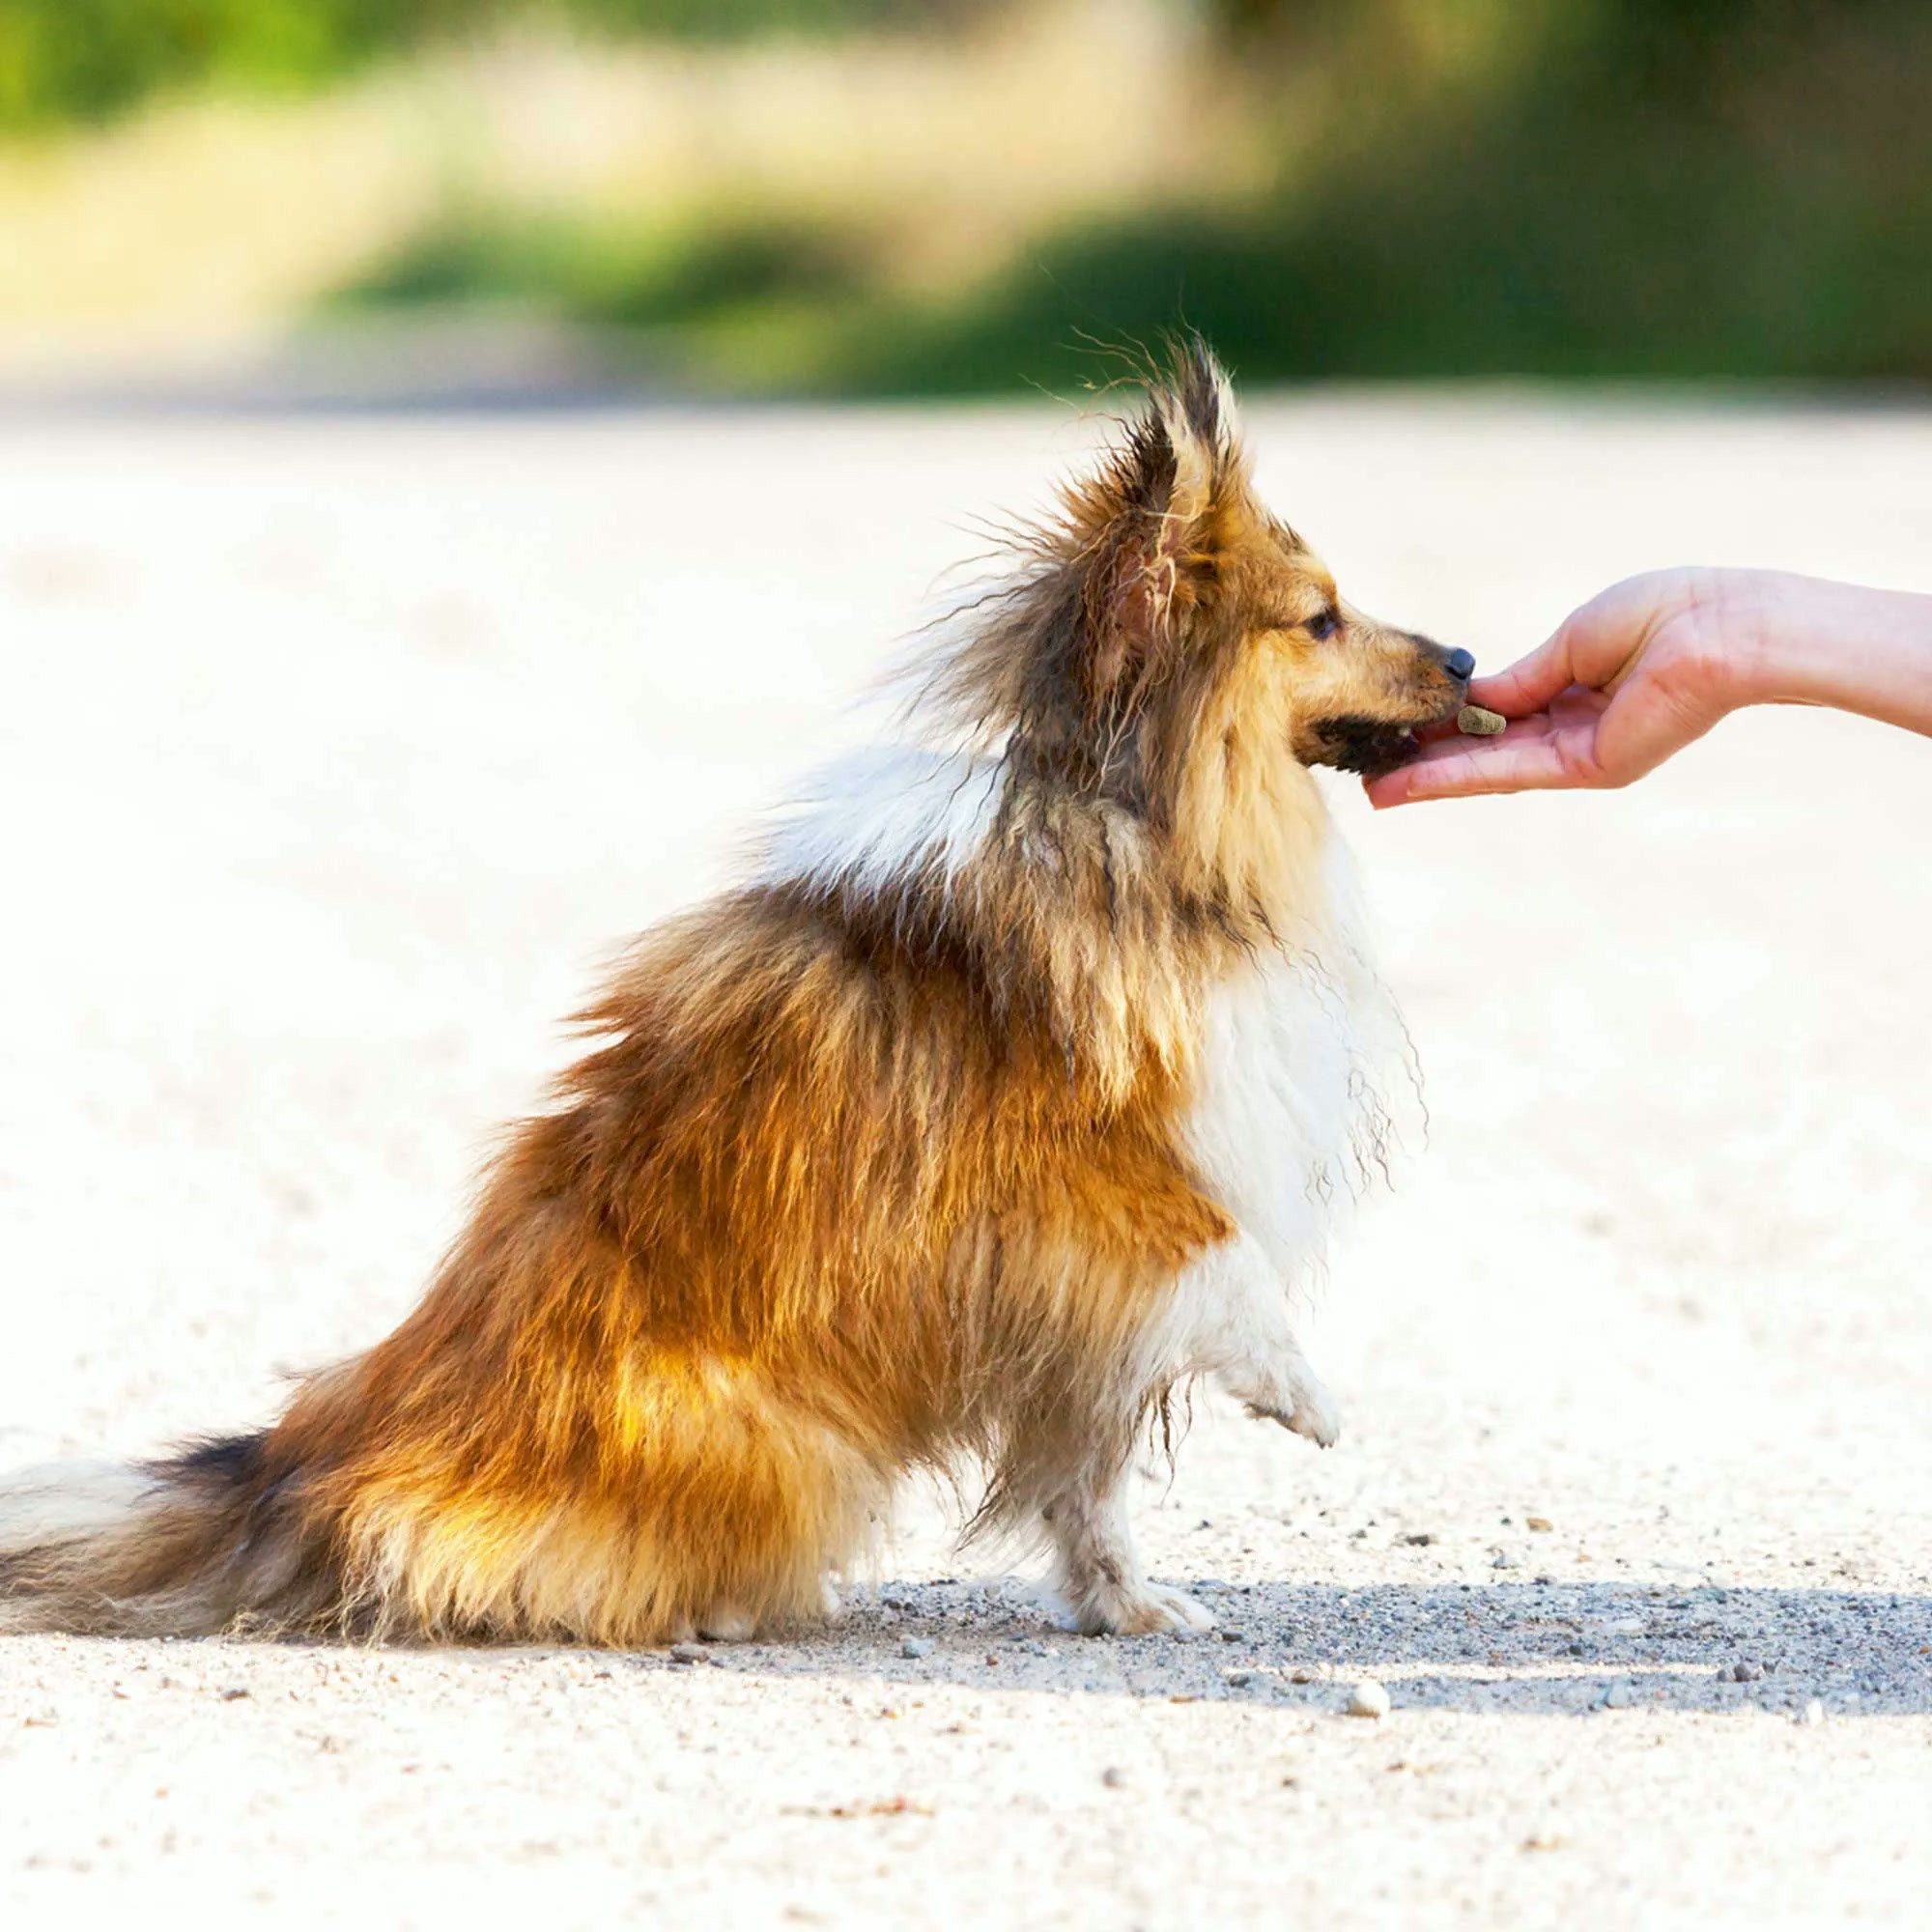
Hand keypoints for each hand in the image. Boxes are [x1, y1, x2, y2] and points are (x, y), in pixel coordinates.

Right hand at [1365, 568, 1745, 806]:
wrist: (1721, 629)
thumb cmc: (1663, 614)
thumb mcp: (1571, 643)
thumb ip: (1519, 681)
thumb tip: (1466, 702)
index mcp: (1577, 687)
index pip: (1497, 712)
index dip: (1447, 719)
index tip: (1400, 722)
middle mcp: (1574, 727)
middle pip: (1485, 748)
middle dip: (1427, 760)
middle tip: (1371, 772)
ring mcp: (1580, 752)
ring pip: (1487, 767)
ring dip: (1427, 779)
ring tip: (1372, 791)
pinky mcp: (1588, 767)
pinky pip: (1507, 770)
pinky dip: (1455, 777)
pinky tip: (1409, 784)